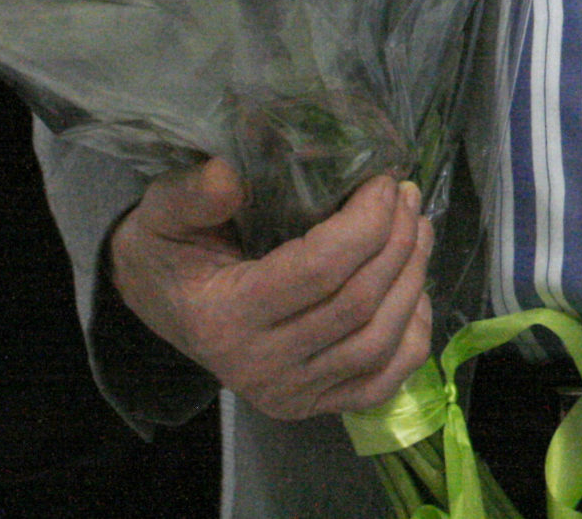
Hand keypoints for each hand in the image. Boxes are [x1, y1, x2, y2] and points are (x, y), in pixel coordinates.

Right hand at [107, 158, 433, 420]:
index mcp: (224, 317)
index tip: (383, 180)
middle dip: (397, 241)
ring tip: (419, 228)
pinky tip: (414, 288)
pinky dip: (412, 335)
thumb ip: (192, 195)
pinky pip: (382, 381)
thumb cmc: (168, 251)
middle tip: (407, 195)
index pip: (319, 270)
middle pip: (358, 303)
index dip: (366, 222)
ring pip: (379, 342)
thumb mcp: (162, 213)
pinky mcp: (314, 406)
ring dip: (412, 279)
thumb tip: (228, 174)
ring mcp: (290, 394)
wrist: (163, 304)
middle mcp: (259, 367)